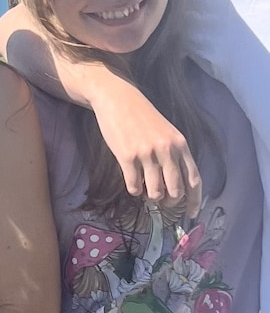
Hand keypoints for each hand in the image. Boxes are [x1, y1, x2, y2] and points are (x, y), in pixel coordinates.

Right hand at [90, 80, 201, 217]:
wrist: (117, 100)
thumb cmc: (142, 116)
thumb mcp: (166, 132)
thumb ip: (175, 153)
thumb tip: (177, 183)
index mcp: (180, 144)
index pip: (194, 179)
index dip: (194, 200)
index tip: (191, 213)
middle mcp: (166, 150)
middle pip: (175, 190)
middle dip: (170, 201)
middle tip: (162, 200)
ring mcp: (146, 154)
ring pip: (155, 192)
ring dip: (151, 196)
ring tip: (145, 189)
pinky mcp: (126, 157)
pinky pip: (134, 186)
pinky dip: (134, 190)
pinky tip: (132, 183)